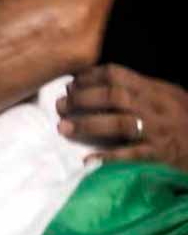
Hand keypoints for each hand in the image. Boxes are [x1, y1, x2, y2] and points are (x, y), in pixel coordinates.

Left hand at [57, 64, 187, 170]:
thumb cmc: (184, 119)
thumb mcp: (166, 96)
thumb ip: (138, 88)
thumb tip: (94, 82)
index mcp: (154, 89)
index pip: (117, 74)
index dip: (89, 77)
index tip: (70, 83)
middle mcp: (155, 107)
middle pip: (113, 96)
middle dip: (82, 99)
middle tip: (59, 105)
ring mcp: (158, 131)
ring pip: (120, 123)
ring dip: (88, 124)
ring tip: (64, 127)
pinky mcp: (161, 155)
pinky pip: (132, 155)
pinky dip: (109, 157)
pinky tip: (88, 159)